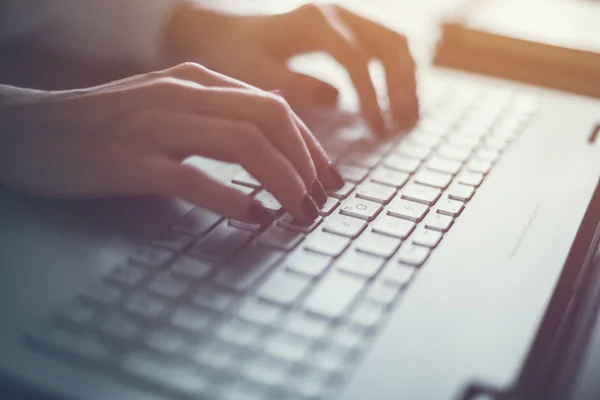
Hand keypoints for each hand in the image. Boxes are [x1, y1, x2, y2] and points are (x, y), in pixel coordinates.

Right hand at [0, 63, 344, 222]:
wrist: (30, 129)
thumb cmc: (106, 122)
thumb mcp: (168, 103)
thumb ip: (217, 110)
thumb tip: (271, 125)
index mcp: (197, 81)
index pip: (274, 106)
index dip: (310, 145)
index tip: (327, 179)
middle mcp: (182, 95)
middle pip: (270, 121)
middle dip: (307, 163)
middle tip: (320, 200)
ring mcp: (156, 126)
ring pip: (242, 145)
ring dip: (282, 181)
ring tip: (298, 211)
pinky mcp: (131, 161)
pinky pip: (193, 178)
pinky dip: (232, 200)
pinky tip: (253, 216)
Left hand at [166, 3, 418, 134]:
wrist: (225, 30)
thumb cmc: (236, 54)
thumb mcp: (255, 73)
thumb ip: (294, 85)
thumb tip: (337, 99)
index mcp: (313, 22)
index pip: (357, 59)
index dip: (372, 97)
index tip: (377, 131)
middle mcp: (336, 12)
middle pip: (390, 44)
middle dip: (402, 86)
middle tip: (404, 126)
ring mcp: (345, 17)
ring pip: (395, 42)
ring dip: (406, 80)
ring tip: (409, 119)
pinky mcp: (348, 28)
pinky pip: (386, 47)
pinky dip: (397, 74)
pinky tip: (398, 103)